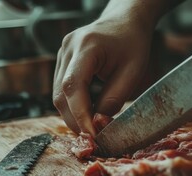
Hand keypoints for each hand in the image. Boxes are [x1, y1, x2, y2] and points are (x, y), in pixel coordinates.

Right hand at [53, 18, 152, 135]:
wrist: (125, 21)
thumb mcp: (132, 72)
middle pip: (61, 94)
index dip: (80, 115)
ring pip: (59, 95)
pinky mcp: (63, 61)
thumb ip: (114, 99)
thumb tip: (98, 124)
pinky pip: (62, 89)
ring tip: (92, 128)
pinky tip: (87, 114)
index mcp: (87, 46)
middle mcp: (68, 48)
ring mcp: (62, 54)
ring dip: (73, 115)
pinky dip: (73, 106)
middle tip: (94, 138)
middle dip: (76, 120)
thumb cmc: (132, 43)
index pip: (74, 86)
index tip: (92, 135)